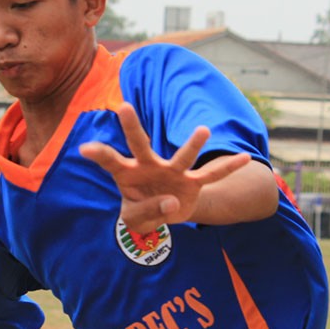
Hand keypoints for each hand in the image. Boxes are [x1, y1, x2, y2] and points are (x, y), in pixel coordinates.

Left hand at [79, 103, 248, 233]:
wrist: (163, 214)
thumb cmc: (140, 210)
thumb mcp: (134, 222)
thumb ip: (147, 214)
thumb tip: (172, 200)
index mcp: (126, 174)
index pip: (110, 161)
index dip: (99, 155)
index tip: (84, 148)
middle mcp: (149, 166)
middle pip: (139, 144)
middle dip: (131, 127)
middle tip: (124, 107)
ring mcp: (172, 172)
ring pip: (182, 157)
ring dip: (192, 145)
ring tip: (204, 130)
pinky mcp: (192, 182)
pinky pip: (211, 176)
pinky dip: (228, 168)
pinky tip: (245, 157)